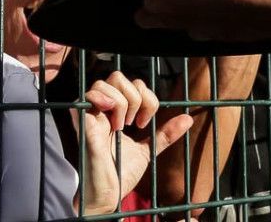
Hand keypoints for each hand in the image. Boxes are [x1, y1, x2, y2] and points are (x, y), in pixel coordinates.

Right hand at [73, 71, 193, 215]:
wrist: (108, 194)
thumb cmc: (121, 173)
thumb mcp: (148, 150)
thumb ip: (165, 134)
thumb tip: (188, 118)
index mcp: (115, 113)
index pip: (133, 84)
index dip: (146, 98)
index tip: (144, 122)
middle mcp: (101, 111)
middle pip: (118, 77)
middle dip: (135, 96)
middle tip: (135, 121)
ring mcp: (90, 115)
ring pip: (105, 83)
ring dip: (122, 102)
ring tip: (122, 126)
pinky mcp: (82, 124)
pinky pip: (88, 97)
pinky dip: (106, 102)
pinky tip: (114, 123)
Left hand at [136, 0, 270, 59]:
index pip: (246, 6)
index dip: (194, 2)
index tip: (151, 0)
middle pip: (244, 24)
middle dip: (192, 16)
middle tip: (144, 9)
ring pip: (265, 28)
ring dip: (220, 20)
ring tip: (183, 12)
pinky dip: (255, 17)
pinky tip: (253, 5)